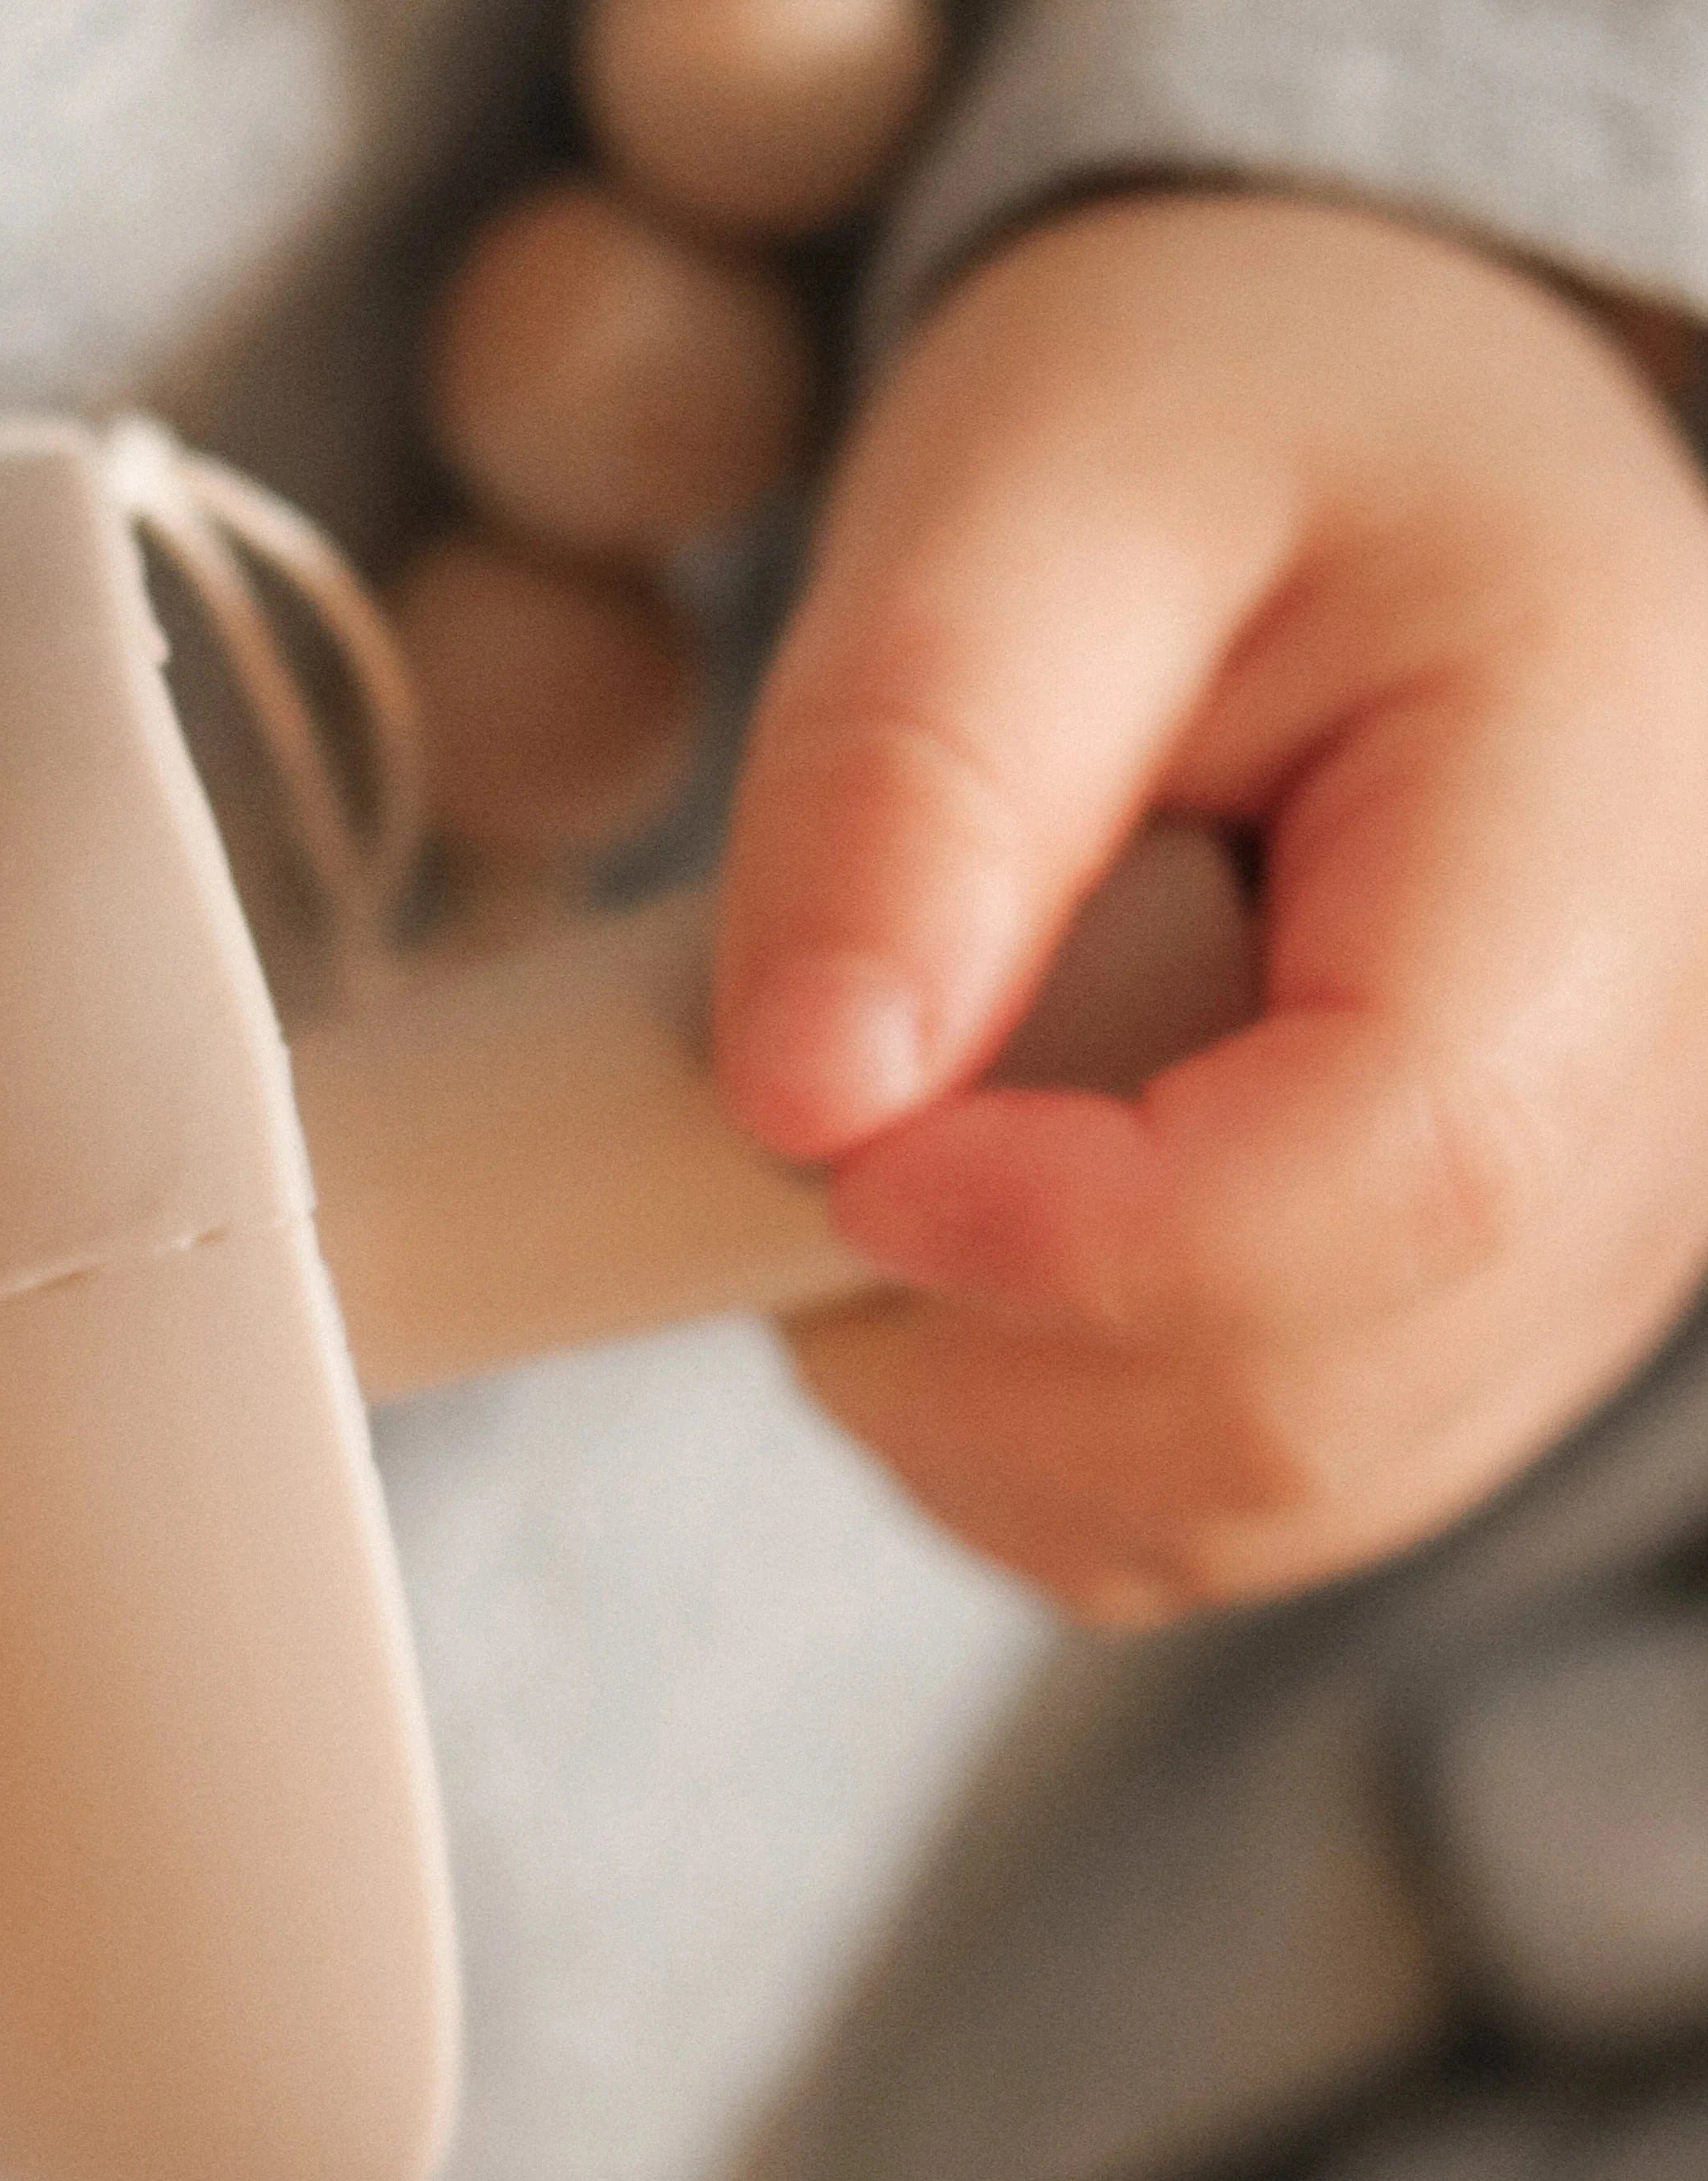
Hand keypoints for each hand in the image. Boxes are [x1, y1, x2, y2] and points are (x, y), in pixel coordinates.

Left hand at [716, 194, 1707, 1622]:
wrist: (1338, 475)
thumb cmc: (1208, 425)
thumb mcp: (1030, 491)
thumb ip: (916, 776)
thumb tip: (807, 1097)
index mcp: (1616, 820)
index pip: (1396, 1177)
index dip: (1068, 1240)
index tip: (824, 1143)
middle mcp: (1665, 1087)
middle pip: (1305, 1404)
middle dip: (976, 1337)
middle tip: (816, 1116)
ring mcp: (1572, 1242)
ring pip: (1255, 1497)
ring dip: (980, 1401)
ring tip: (896, 1142)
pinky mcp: (1456, 1322)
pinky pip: (1220, 1506)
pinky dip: (1028, 1438)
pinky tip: (963, 1253)